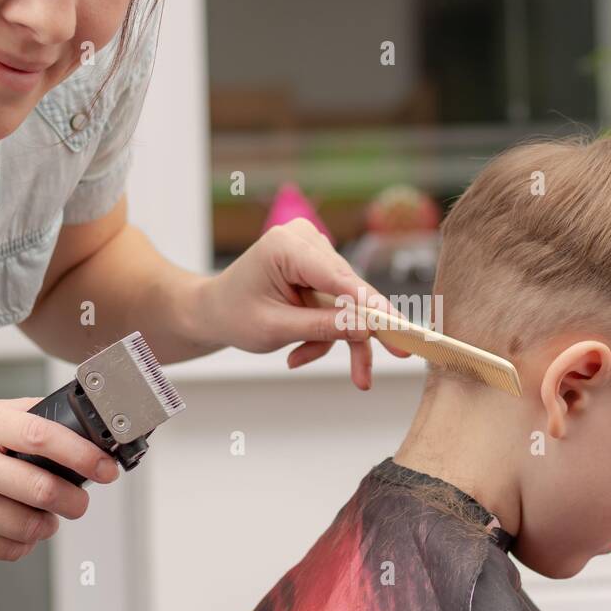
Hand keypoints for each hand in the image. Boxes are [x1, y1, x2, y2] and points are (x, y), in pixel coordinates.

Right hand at [0, 397, 120, 560]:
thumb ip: (17, 415)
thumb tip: (70, 418)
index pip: (41, 436)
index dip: (82, 455)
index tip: (106, 466)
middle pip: (41, 490)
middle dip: (75, 500)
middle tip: (80, 500)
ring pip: (28, 526)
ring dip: (50, 524)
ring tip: (49, 516)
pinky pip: (7, 549)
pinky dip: (25, 544)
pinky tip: (22, 532)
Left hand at [192, 220, 410, 389]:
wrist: (214, 311)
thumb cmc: (234, 315)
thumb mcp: (274, 329)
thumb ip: (321, 328)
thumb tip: (367, 330)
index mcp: (285, 245)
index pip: (337, 277)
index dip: (370, 304)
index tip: (396, 325)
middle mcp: (306, 240)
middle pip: (351, 291)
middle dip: (361, 334)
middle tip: (390, 361)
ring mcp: (315, 253)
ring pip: (349, 303)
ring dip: (338, 339)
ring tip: (331, 370)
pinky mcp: (321, 269)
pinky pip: (340, 306)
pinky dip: (327, 332)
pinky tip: (299, 352)